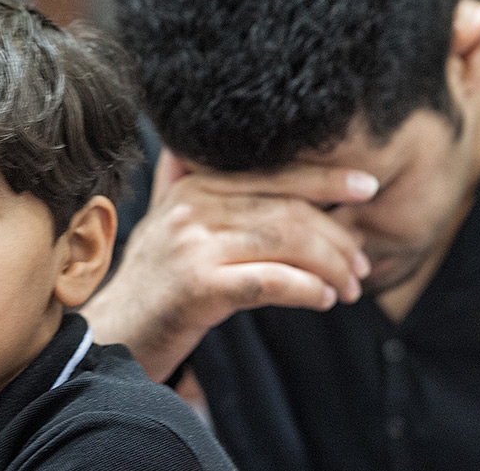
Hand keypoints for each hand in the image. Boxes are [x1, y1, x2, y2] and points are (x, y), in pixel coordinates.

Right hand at [82, 149, 376, 381]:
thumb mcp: (161, 220)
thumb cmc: (149, 281)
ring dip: (331, 266)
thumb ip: (178, 181)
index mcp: (194, 185)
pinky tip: (324, 300)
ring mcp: (194, 246)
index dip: (326, 179)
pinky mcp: (199, 287)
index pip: (275, 174)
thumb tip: (186, 147)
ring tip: (350, 288)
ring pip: (287, 243)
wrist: (112, 333)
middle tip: (362, 264)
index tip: (368, 186)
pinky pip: (271, 282)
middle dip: (338, 237)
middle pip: (289, 210)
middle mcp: (193, 207)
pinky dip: (307, 289)